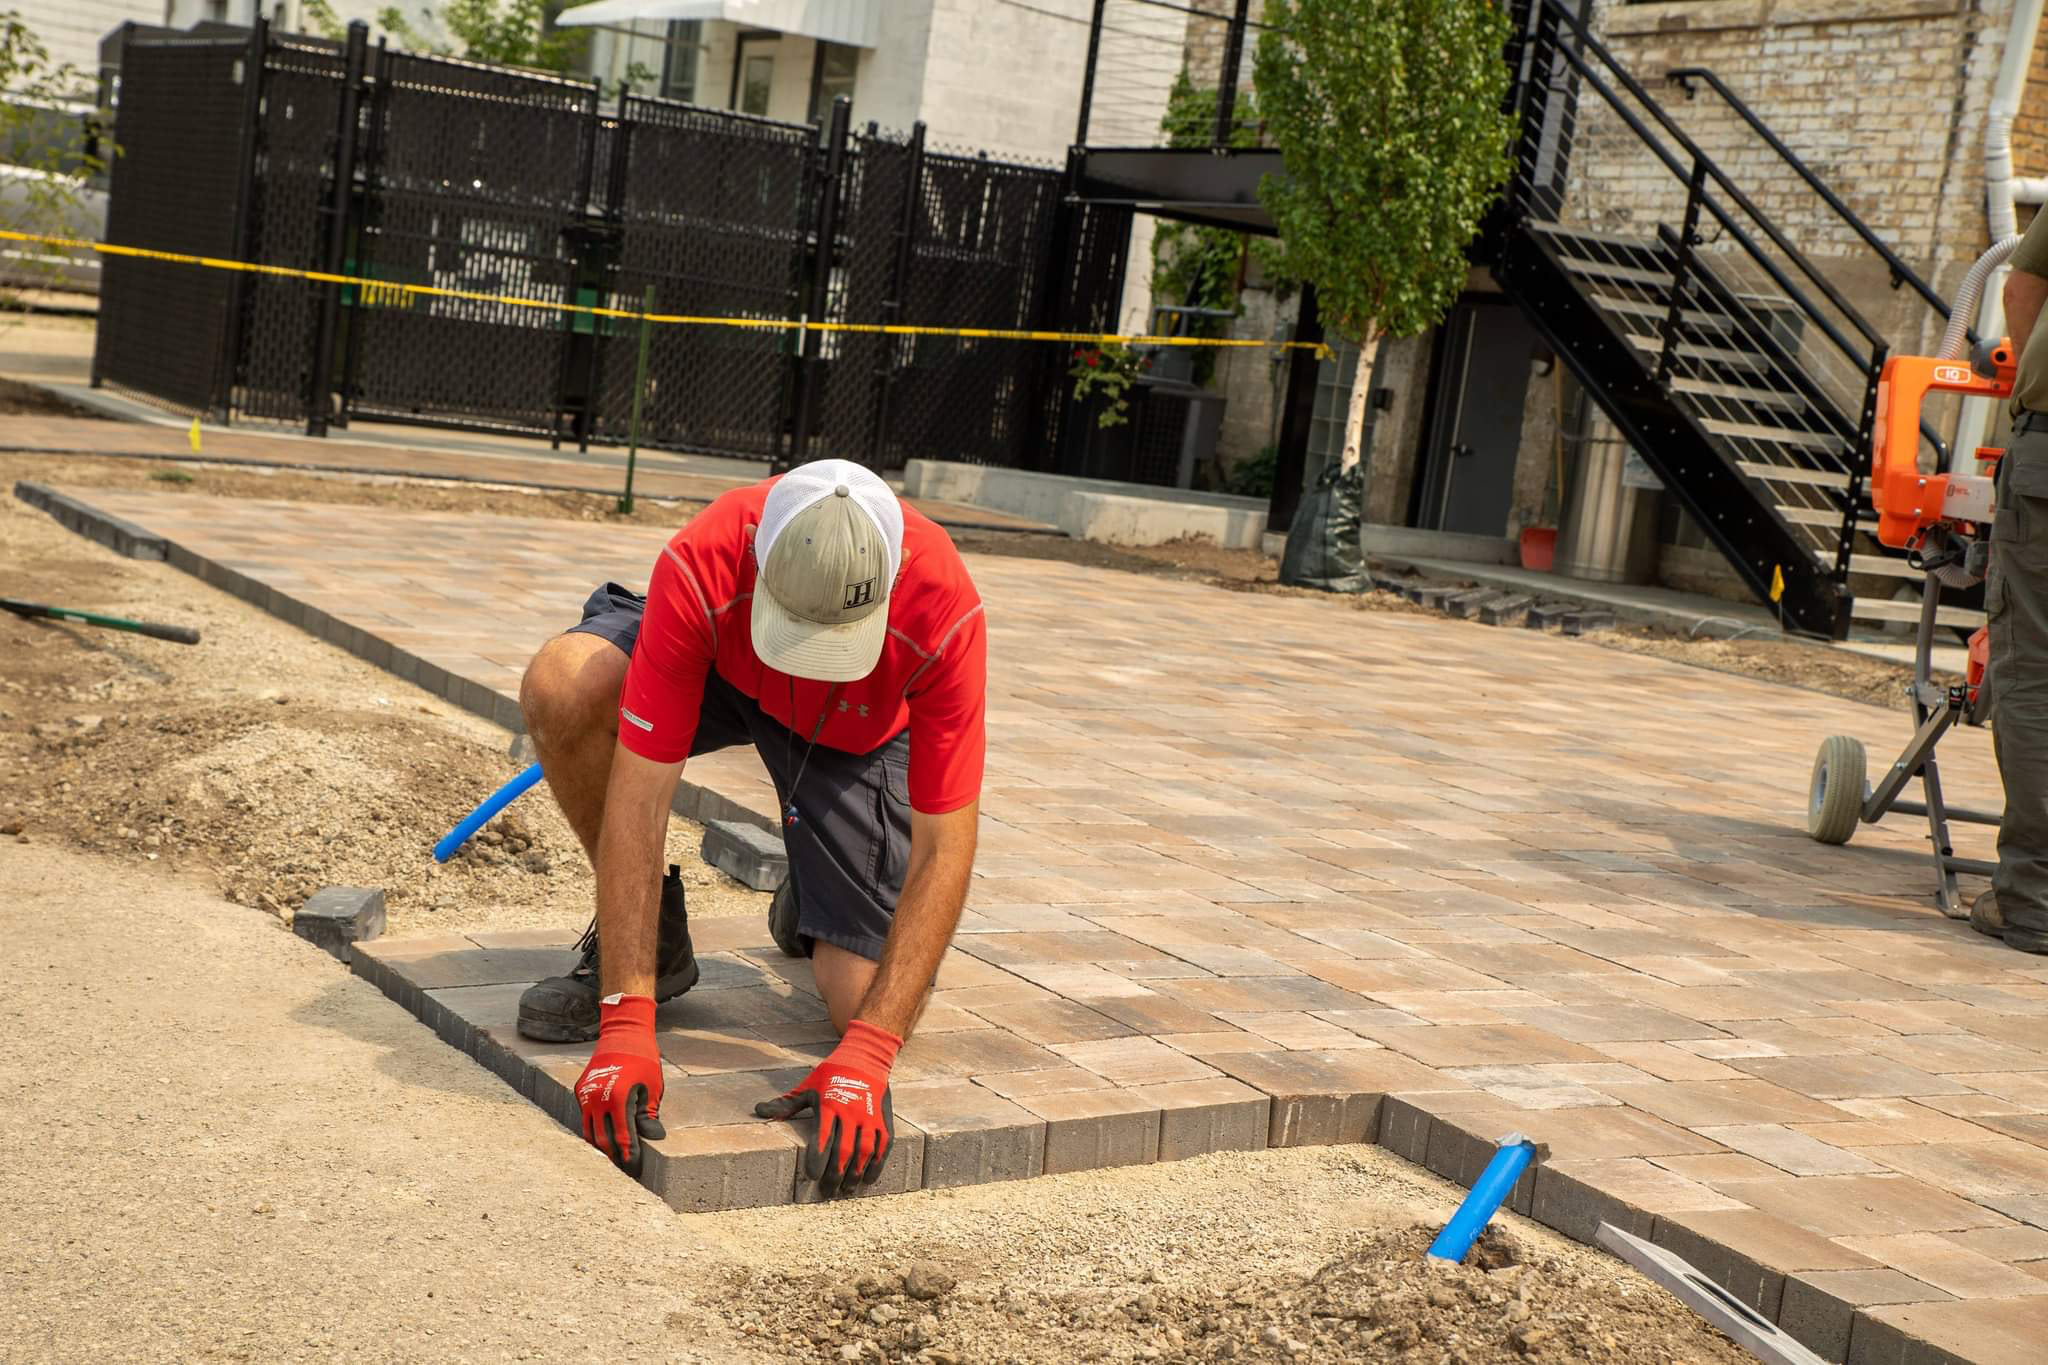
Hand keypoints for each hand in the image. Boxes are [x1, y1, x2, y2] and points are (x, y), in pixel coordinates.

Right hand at [575, 994, 665, 1176]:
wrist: (622, 1033)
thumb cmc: (643, 1059)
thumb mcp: (652, 1087)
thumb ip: (648, 1115)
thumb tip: (653, 1138)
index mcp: (619, 1098)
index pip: (624, 1136)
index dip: (630, 1155)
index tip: (635, 1168)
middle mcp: (597, 1098)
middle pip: (602, 1139)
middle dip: (613, 1156)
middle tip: (623, 1169)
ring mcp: (585, 1095)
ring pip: (588, 1131)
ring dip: (600, 1146)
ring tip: (612, 1159)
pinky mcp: (580, 1090)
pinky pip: (585, 1117)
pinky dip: (593, 1129)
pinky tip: (603, 1138)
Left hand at [754, 1019, 901, 1195]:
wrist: (865, 1057)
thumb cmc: (831, 1074)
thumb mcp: (807, 1086)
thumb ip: (786, 1104)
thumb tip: (759, 1111)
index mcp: (829, 1104)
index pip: (823, 1136)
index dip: (818, 1159)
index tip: (812, 1177)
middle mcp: (851, 1112)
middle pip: (844, 1149)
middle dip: (835, 1174)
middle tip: (827, 1191)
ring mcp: (869, 1116)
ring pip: (864, 1151)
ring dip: (855, 1173)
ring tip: (845, 1190)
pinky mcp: (883, 1119)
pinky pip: (882, 1145)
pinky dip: (877, 1164)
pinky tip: (868, 1179)